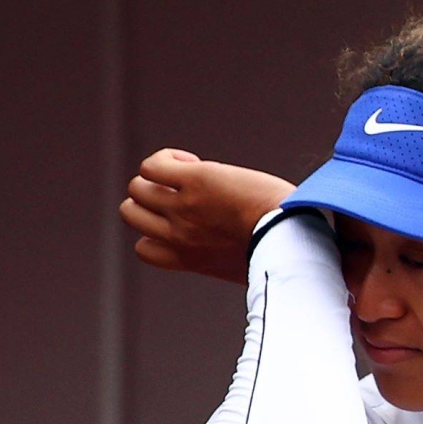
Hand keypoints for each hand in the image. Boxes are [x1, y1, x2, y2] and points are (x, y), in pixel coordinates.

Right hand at [119, 148, 295, 283]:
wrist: (291, 233)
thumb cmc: (280, 247)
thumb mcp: (242, 265)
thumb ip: (222, 255)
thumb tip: (230, 245)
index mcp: (189, 259)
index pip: (145, 249)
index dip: (155, 230)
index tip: (182, 220)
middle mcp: (178, 235)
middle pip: (131, 213)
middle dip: (151, 198)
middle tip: (185, 192)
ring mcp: (183, 207)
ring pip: (138, 187)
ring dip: (157, 176)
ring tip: (189, 173)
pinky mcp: (196, 180)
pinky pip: (155, 165)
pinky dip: (165, 158)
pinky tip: (190, 161)